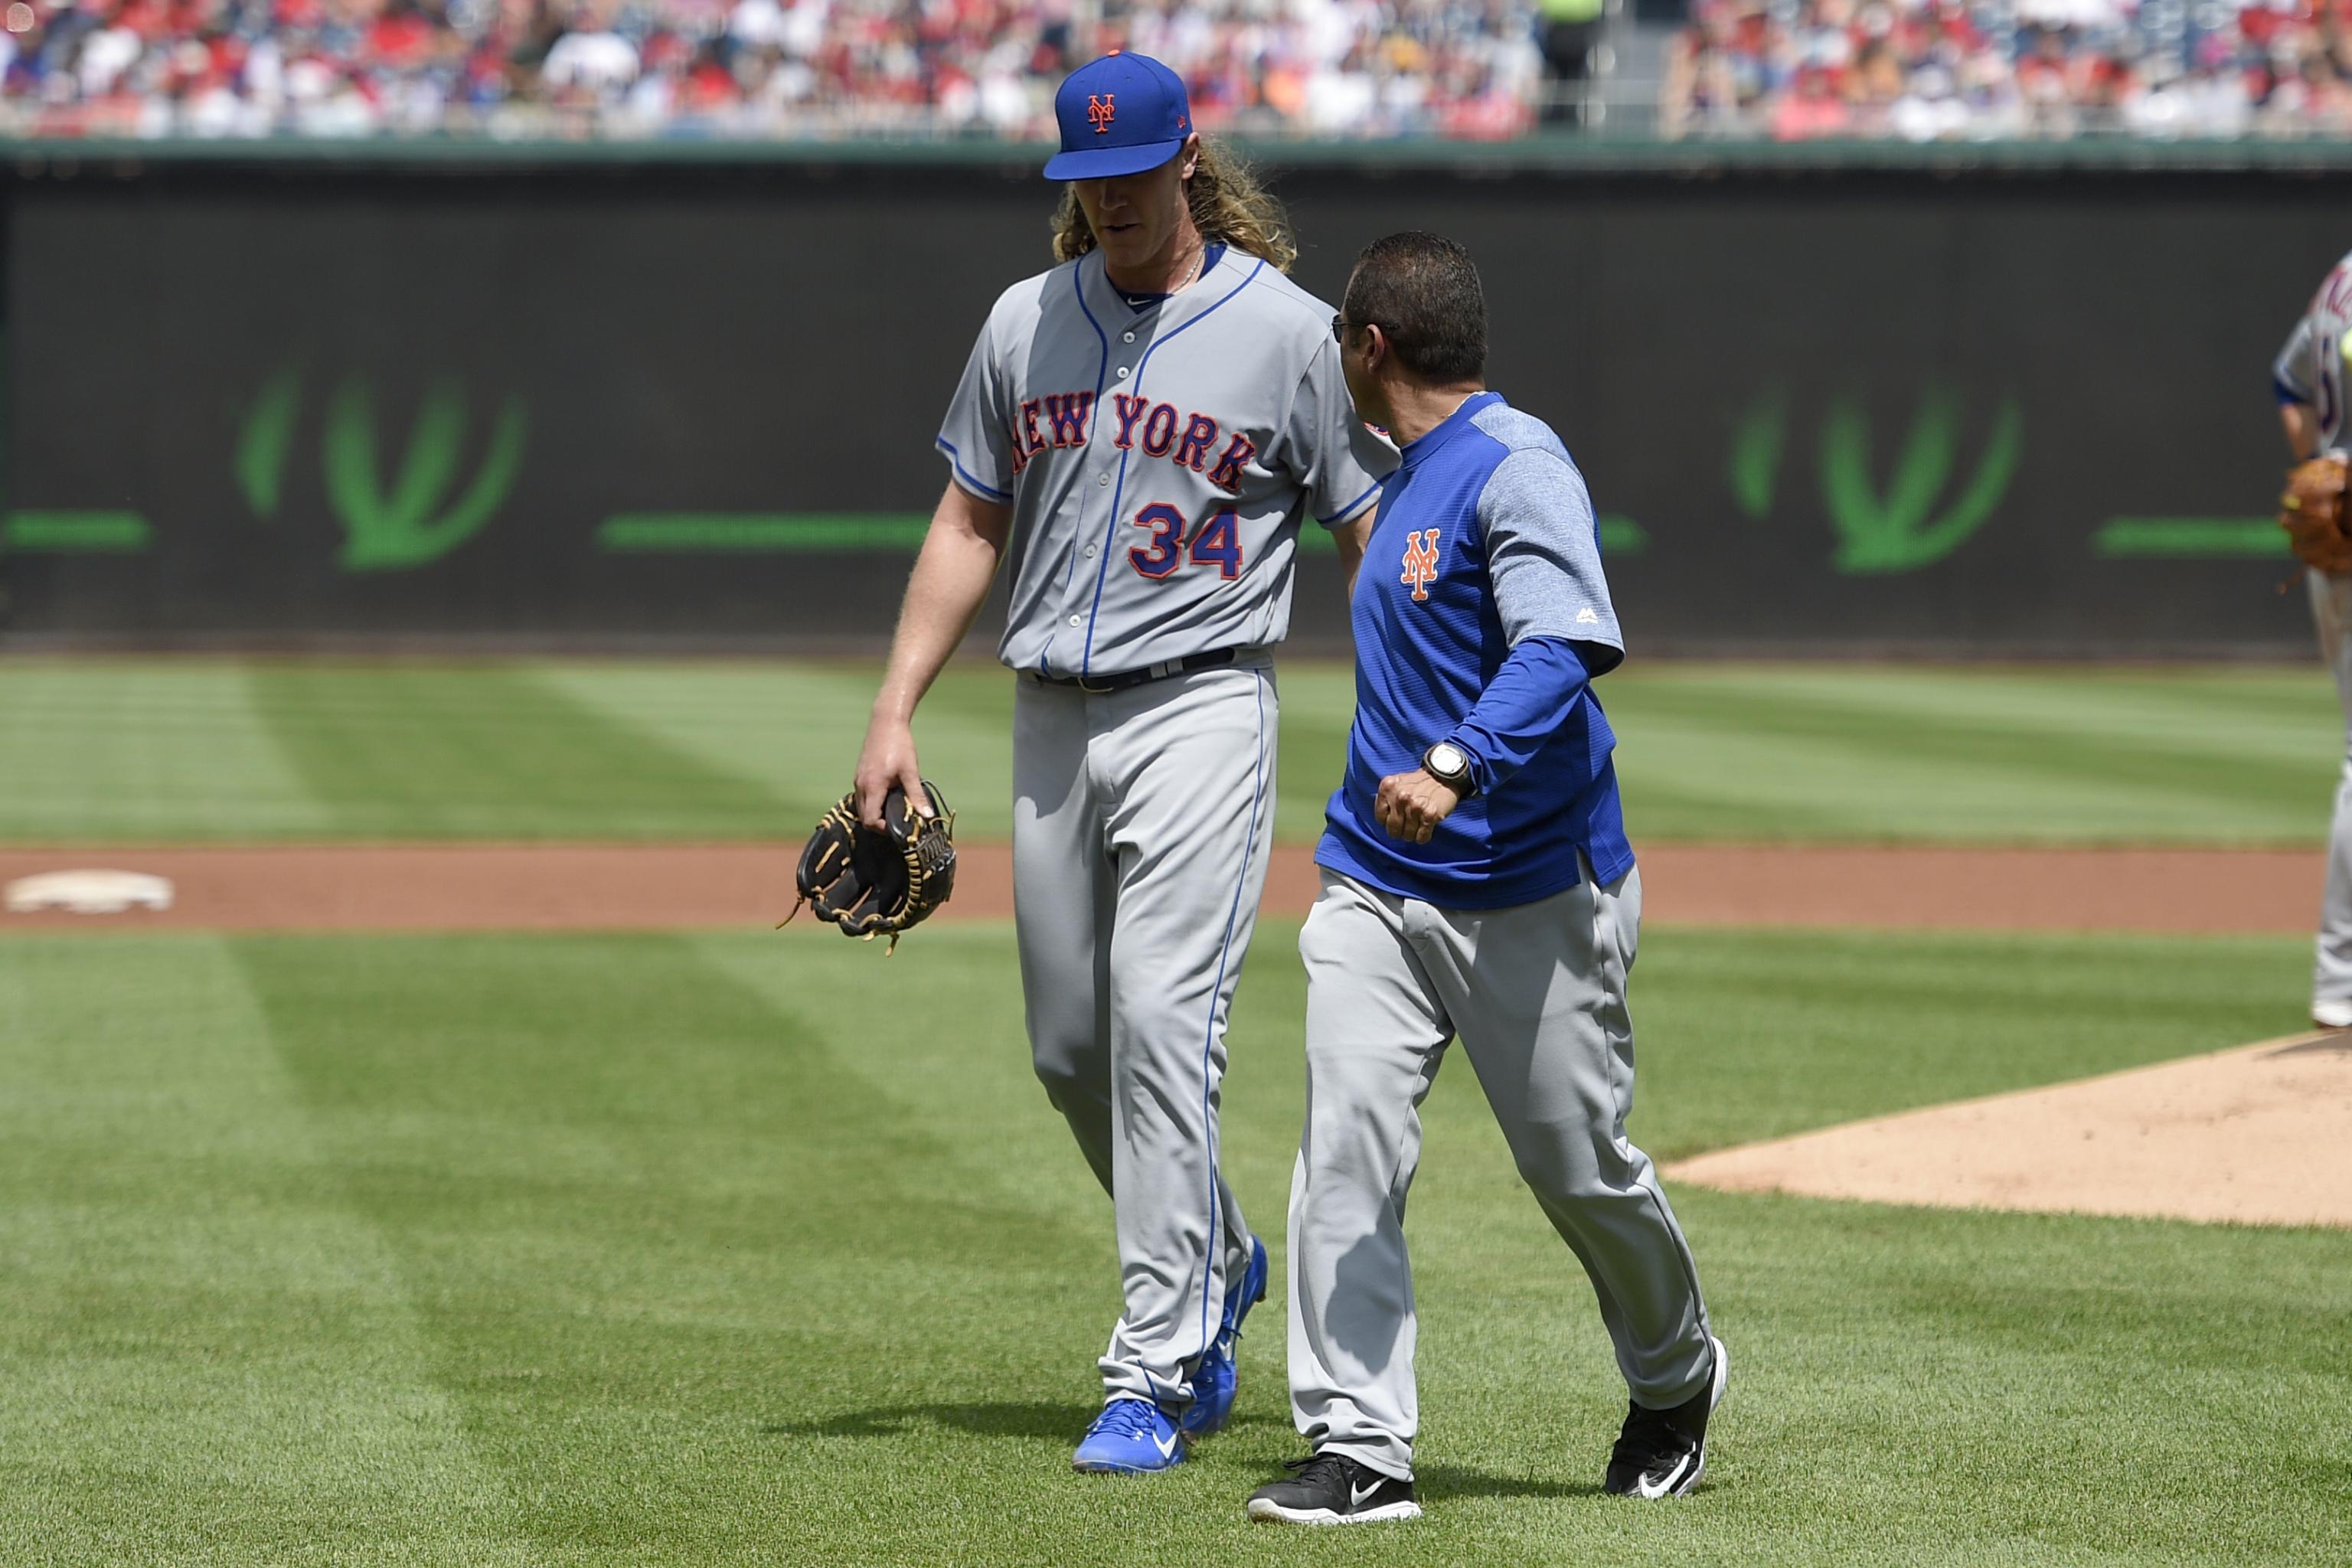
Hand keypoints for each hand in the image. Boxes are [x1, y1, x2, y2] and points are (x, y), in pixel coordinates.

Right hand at [853, 713, 928, 830]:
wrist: (886, 722)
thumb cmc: (899, 744)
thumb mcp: (911, 771)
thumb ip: (917, 796)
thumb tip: (927, 816)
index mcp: (872, 787)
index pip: (870, 821)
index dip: (884, 828)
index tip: (899, 826)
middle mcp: (861, 785)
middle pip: (864, 818)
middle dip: (880, 824)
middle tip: (899, 821)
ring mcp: (858, 780)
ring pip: (862, 807)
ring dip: (876, 813)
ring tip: (895, 808)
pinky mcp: (859, 775)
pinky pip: (862, 797)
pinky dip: (872, 803)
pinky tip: (888, 796)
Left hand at [1374, 769, 1461, 843]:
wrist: (1443, 776)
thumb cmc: (1418, 783)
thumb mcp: (1396, 783)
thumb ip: (1386, 798)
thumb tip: (1382, 818)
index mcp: (1388, 787)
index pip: (1380, 818)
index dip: (1388, 821)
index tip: (1396, 818)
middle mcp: (1400, 796)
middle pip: (1393, 829)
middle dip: (1399, 831)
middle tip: (1406, 826)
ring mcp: (1415, 806)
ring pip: (1407, 835)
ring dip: (1412, 834)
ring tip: (1417, 825)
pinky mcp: (1430, 814)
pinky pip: (1421, 837)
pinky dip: (1423, 837)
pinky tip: (1426, 829)